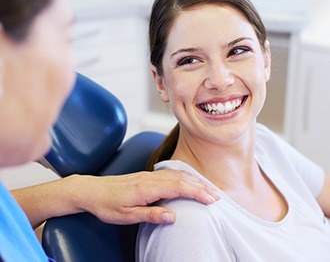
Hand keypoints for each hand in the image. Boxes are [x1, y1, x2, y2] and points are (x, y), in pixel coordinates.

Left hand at [75, 170, 219, 224]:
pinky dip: (184, 176)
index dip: (197, 192)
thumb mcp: (126, 215)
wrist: (92, 190)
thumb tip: (173, 216)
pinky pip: (170, 173)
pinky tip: (189, 180)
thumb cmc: (107, 205)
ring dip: (194, 180)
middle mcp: (150, 178)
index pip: (178, 187)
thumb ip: (150, 214)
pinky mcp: (147, 176)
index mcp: (147, 188)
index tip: (211, 199)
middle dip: (201, 186)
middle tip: (217, 195)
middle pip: (182, 178)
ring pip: (177, 174)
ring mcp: (149, 175)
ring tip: (208, 188)